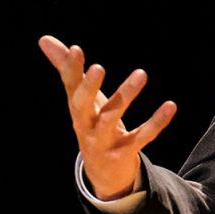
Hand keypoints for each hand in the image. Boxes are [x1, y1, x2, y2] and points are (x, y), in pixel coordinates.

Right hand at [38, 34, 175, 200]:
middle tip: (98, 67)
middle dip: (89, 87)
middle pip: (82, 106)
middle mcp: (85, 125)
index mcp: (77, 109)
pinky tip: (170, 105)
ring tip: (141, 73)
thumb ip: (67, 70)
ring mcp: (103, 141)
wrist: (103, 174)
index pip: (71, 87)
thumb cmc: (92, 125)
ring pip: (112, 118)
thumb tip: (44, 39)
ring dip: (125, 95)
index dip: (71, 70)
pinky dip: (156, 123)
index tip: (76, 50)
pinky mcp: (124, 153)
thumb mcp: (81, 99)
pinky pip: (141, 136)